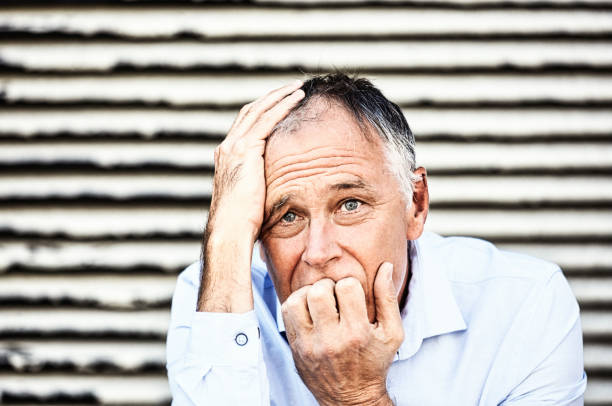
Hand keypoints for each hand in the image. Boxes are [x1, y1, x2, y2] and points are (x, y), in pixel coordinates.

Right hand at [198, 81, 304, 312]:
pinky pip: (267, 119)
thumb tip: (272, 192)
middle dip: (271, 98)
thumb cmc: (242, 224)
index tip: (281, 104)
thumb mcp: (250, 198)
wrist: (230, 230)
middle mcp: (228, 148)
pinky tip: (297, 99)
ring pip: (259, 110)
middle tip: (291, 88)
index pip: (246, 126)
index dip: (263, 112)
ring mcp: (235, 147)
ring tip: (297, 88)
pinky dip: (282, 106)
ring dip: (279, 96)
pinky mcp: (246, 149)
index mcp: (227, 157)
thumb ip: (258, 186)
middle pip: (251, 112)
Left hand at [281, 263, 403, 405]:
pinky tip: (308, 311)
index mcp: (357, 333)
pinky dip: (296, 305)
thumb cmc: (374, 362)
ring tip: (319, 302)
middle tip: (334, 297)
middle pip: (319, 291)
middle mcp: (331, 339)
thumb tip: (385, 267)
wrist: (351, 398)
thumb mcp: (392, 333)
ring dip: (308, 294)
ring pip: (298, 300)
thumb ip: (387, 298)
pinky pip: (286, 314)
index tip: (353, 296)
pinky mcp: (296, 348)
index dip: (351, 285)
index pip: (347, 287)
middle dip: (328, 286)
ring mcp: (310, 345)